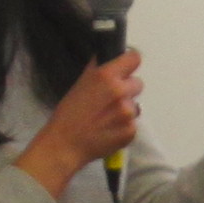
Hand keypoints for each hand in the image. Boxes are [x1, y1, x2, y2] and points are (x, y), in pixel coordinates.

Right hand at [17, 49, 145, 197]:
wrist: (65, 145)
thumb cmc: (68, 115)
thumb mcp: (80, 84)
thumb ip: (97, 70)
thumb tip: (108, 57)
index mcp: (106, 76)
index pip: (134, 58)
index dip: (130, 63)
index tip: (125, 69)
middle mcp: (120, 92)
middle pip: (138, 83)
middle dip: (127, 89)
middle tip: (110, 100)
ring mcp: (128, 113)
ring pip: (135, 106)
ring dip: (125, 110)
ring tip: (106, 118)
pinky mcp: (131, 131)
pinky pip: (133, 124)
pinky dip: (123, 127)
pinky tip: (108, 130)